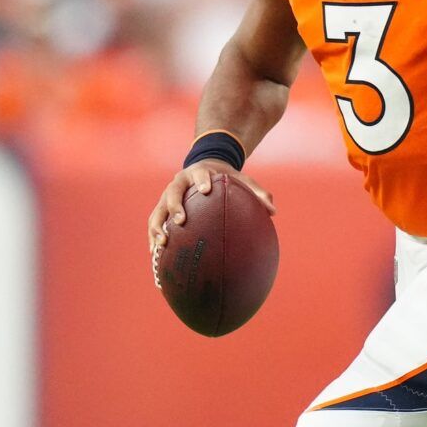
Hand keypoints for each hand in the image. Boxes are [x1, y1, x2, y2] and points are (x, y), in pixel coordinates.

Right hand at [146, 161, 275, 258]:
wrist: (203, 168)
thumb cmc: (224, 177)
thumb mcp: (241, 179)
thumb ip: (257, 192)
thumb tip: (273, 211)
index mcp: (197, 173)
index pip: (198, 175)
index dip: (201, 181)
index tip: (206, 189)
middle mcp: (178, 183)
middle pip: (172, 193)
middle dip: (174, 206)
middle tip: (180, 221)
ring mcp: (166, 197)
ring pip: (157, 212)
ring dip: (157, 228)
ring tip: (161, 245)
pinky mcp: (161, 210)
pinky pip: (155, 225)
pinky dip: (153, 240)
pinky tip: (156, 258)